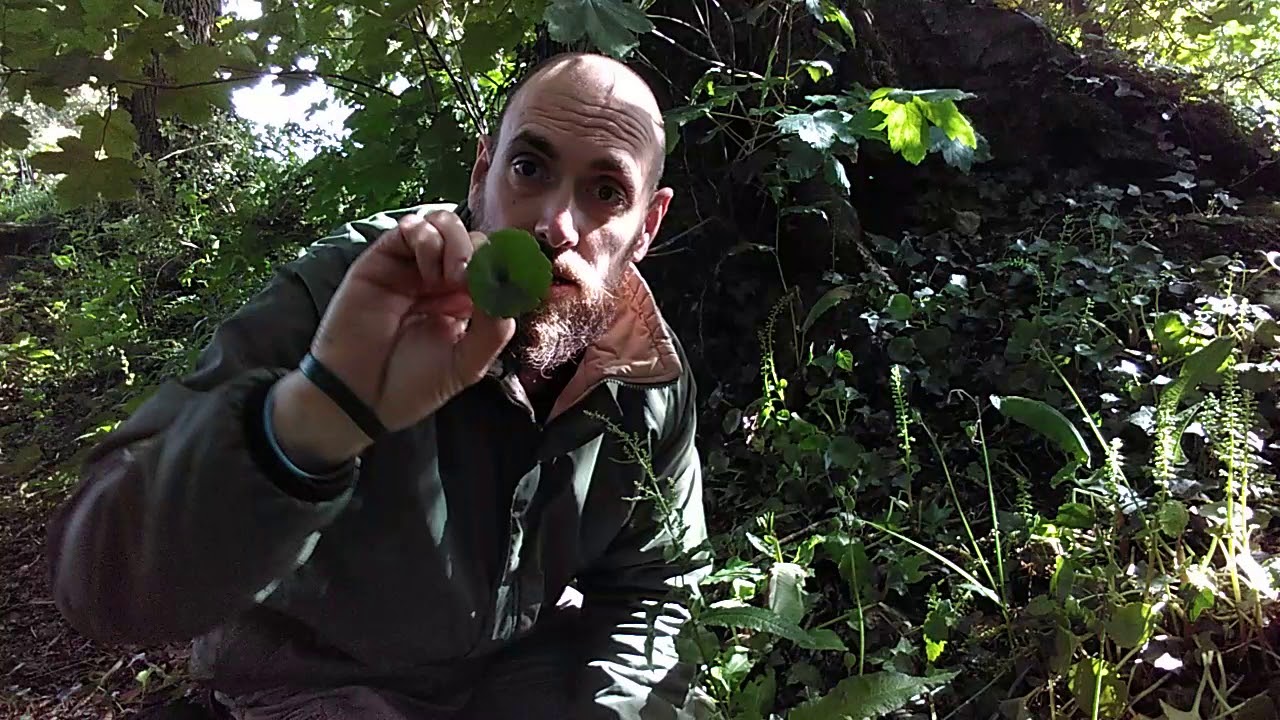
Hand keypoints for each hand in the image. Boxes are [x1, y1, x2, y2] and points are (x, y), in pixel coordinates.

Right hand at [271, 210, 514, 467]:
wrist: (359, 396)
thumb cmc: (412, 384)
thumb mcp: (467, 364)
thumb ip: (495, 328)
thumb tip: (506, 288)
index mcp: (467, 303)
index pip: (496, 266)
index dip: (504, 265)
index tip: (505, 281)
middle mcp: (442, 280)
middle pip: (475, 238)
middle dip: (481, 254)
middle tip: (469, 284)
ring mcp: (413, 266)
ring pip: (446, 223)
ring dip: (457, 243)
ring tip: (450, 278)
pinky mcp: (384, 258)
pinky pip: (413, 227)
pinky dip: (428, 238)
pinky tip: (426, 271)